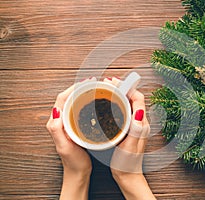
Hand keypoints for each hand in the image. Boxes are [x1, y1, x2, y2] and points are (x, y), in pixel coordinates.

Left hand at [46, 78, 93, 199]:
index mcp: (56, 122)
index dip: (73, 88)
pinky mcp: (76, 126)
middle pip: (68, 97)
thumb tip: (56, 111)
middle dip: (79, 87)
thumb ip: (57, 130)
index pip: (62, 99)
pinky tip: (95, 102)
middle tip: (93, 82)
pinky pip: (80, 109)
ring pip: (74, 102)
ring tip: (95, 88)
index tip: (85, 83)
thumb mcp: (64, 146)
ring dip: (83, 93)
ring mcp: (69, 123)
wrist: (78, 171)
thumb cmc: (73, 161)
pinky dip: (86, 102)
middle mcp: (61, 121)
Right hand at [104, 77, 155, 199]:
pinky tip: (108, 104)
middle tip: (108, 83)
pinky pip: (124, 111)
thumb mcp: (131, 145)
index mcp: (142, 123)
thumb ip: (136, 129)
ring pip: (128, 103)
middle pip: (133, 98)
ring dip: (119, 94)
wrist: (128, 175)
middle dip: (122, 88)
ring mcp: (135, 125)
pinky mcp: (129, 129)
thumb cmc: (128, 162)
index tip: (114, 82)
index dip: (127, 88)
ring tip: (107, 89)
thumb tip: (139, 110)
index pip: (138, 98)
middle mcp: (140, 122)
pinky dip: (116, 103)